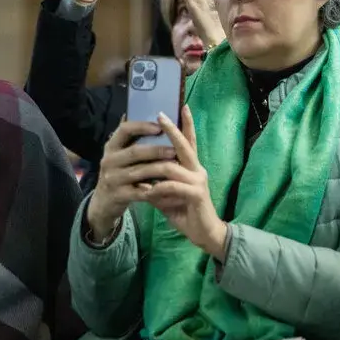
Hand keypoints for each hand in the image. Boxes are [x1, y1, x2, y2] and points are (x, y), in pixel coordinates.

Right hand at [86, 117, 178, 241]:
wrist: (103, 202)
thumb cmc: (118, 174)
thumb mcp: (118, 156)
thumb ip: (129, 140)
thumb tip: (138, 112)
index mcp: (111, 146)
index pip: (124, 130)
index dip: (142, 126)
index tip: (160, 126)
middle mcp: (109, 160)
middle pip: (134, 151)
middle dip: (156, 150)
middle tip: (175, 149)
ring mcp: (112, 178)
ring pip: (139, 172)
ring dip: (158, 169)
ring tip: (175, 167)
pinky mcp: (118, 195)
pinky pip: (139, 191)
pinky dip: (154, 189)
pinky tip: (167, 187)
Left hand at [143, 106, 227, 259]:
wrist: (203, 233)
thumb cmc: (183, 210)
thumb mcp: (164, 192)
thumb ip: (154, 180)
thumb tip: (136, 170)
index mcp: (190, 166)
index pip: (187, 141)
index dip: (185, 124)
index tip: (180, 106)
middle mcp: (196, 169)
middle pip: (184, 145)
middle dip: (172, 129)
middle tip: (160, 114)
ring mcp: (198, 181)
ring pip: (174, 165)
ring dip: (153, 166)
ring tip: (138, 166)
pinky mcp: (196, 194)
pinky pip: (173, 186)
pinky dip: (158, 188)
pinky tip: (148, 192)